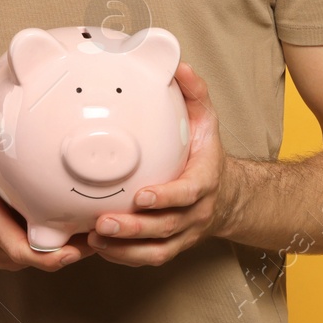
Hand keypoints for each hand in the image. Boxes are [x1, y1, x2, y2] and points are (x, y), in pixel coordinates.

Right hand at [0, 94, 96, 271]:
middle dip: (80, 247)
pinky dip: (63, 242)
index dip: (55, 254)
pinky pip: (43, 251)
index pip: (27, 253)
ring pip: (49, 256)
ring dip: (75, 245)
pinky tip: (83, 223)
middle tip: (110, 228)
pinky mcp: (12, 251)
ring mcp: (8, 253)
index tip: (78, 246)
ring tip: (106, 224)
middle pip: (50, 258)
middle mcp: (3, 247)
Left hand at [87, 62, 233, 266]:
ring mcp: (184, 233)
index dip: (167, 197)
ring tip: (96, 237)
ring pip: (156, 248)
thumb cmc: (205, 153)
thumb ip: (193, 92)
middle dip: (135, 227)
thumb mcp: (206, 119)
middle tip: (103, 221)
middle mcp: (196, 212)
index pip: (188, 193)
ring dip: (125, 247)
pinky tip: (100, 247)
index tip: (141, 196)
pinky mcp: (172, 246)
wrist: (226, 195)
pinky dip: (125, 257)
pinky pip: (150, 258)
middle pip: (166, 227)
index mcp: (204, 181)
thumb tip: (177, 64)